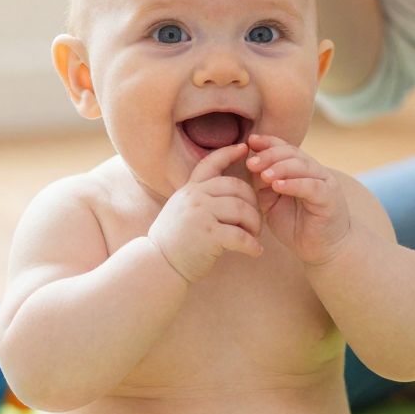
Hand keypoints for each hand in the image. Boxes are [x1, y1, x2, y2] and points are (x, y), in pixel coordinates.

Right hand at [148, 141, 262, 281]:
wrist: (158, 265)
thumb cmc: (173, 242)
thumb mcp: (180, 210)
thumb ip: (198, 198)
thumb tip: (221, 192)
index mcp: (189, 189)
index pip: (211, 162)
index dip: (229, 152)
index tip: (245, 148)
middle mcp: (195, 197)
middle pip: (237, 187)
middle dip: (253, 202)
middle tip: (256, 221)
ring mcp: (201, 214)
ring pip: (242, 209)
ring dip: (255, 224)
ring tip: (255, 236)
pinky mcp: (208, 235)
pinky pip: (240, 236)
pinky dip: (252, 245)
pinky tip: (256, 251)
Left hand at [245, 133, 351, 267]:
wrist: (322, 250)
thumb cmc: (296, 226)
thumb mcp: (272, 203)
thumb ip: (262, 186)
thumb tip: (250, 166)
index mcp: (300, 170)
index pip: (284, 148)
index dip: (268, 142)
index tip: (249, 141)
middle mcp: (314, 171)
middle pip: (291, 153)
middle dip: (270, 155)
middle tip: (251, 162)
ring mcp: (324, 183)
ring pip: (302, 166)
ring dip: (281, 168)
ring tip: (263, 175)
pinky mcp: (329, 198)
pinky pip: (311, 186)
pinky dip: (294, 184)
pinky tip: (277, 186)